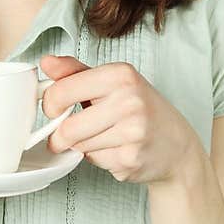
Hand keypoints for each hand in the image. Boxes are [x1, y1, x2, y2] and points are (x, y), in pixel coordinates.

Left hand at [39, 55, 200, 183]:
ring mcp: (132, 132)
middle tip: (67, 134)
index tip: (55, 109)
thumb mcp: (113, 82)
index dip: (50, 105)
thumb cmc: (141, 109)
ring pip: (79, 147)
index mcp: (120, 75)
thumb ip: (76, 72)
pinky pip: (94, 161)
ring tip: (103, 138)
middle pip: (67, 129)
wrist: (177, 146)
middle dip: (60, 136)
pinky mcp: (131, 159)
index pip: (61, 92)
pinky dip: (98, 158)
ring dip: (82, 146)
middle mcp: (129, 101)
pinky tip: (116, 149)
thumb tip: (46, 62)